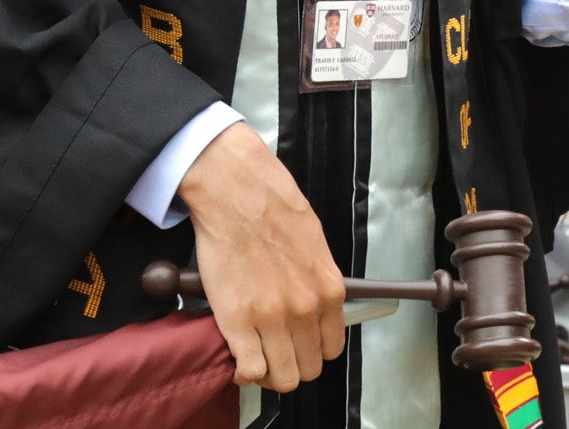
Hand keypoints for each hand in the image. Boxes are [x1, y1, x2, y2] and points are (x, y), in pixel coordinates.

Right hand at [178, 122, 346, 391]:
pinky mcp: (238, 320)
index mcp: (329, 289)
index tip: (300, 345)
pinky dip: (245, 372)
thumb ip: (317, 281)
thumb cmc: (273, 208)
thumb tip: (314, 304)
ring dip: (270, 373)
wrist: (236, 192)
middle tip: (277, 353)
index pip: (332, 346)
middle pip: (308, 367)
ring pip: (283, 377)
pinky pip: (250, 369)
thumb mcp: (315, 244)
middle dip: (293, 364)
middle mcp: (306, 308)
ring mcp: (272, 318)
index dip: (314, 349)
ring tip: (258, 358)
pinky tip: (240, 359)